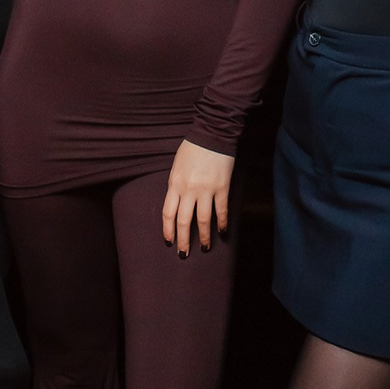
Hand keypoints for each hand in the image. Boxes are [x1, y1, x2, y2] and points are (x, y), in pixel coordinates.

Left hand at [161, 139, 232, 256]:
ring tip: (205, 247)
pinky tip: (222, 231)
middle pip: (183, 221)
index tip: (169, 241)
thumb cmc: (192, 149)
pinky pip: (221, 210)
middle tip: (184, 253)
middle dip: (183, 240)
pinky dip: (221, 223)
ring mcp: (206, 190)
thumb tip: (177, 204)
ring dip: (203, 236)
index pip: (168, 213)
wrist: (212, 135)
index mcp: (174, 184)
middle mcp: (188, 190)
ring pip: (203, 220)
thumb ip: (176, 186)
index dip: (168, 230)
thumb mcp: (176, 167)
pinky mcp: (222, 188)